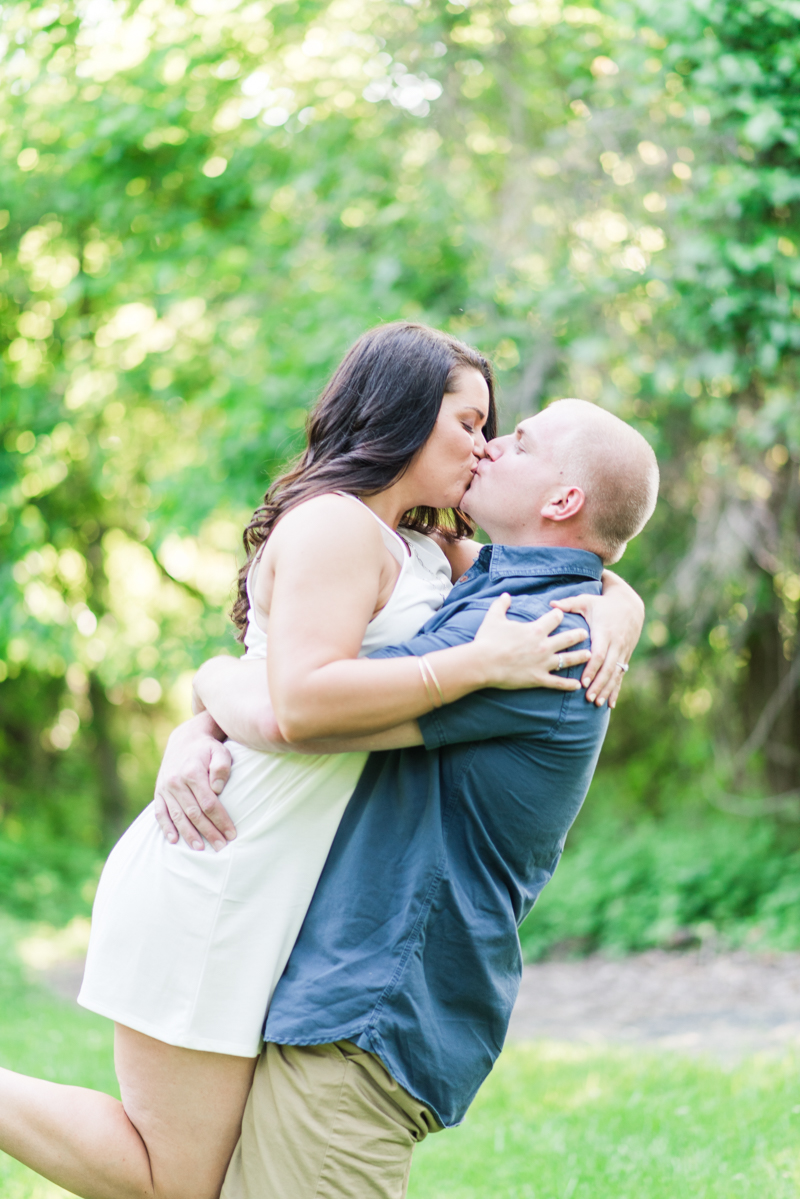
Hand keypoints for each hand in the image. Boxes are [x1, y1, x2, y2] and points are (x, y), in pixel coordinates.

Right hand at [153, 713, 236, 850]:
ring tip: (200, 849)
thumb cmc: (208, 748)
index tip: (232, 833)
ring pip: (177, 816)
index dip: (221, 820)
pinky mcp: (158, 792)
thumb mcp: (220, 751)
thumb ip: (222, 767)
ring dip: (188, 834)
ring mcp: (165, 788)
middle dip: (209, 832)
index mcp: (192, 772)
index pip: (209, 803)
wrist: (185, 739)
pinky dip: (166, 827)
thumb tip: (218, 788)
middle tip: (221, 846)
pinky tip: (174, 840)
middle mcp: (176, 781)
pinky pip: (160, 812)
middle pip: (194, 813)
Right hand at [472, 595, 590, 690]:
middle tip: (585, 633)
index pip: (554, 618)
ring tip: (589, 655)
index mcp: (535, 630)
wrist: (482, 663)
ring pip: (567, 660)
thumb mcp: (493, 618)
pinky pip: (558, 683)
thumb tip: (505, 595)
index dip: (558, 614)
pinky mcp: (538, 678)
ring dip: (580, 657)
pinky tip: (578, 685)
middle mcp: (543, 645)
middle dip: (578, 635)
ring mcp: (543, 663)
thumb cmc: (487, 640)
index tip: (561, 613)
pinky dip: (569, 685)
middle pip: (567, 638)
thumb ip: (501, 605)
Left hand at [550, 573, 643, 707]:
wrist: (629, 605)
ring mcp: (622, 651)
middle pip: (608, 668)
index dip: (591, 669)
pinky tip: (610, 704)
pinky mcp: (625, 656)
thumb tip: (551, 603)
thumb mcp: (587, 601)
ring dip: (606, 690)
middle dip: (599, 684)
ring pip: (616, 674)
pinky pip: (621, 675)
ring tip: (597, 703)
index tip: (582, 681)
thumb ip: (569, 604)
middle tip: (588, 698)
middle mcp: (616, 644)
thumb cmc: (602, 603)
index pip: (599, 654)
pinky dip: (616, 690)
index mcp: (605, 632)